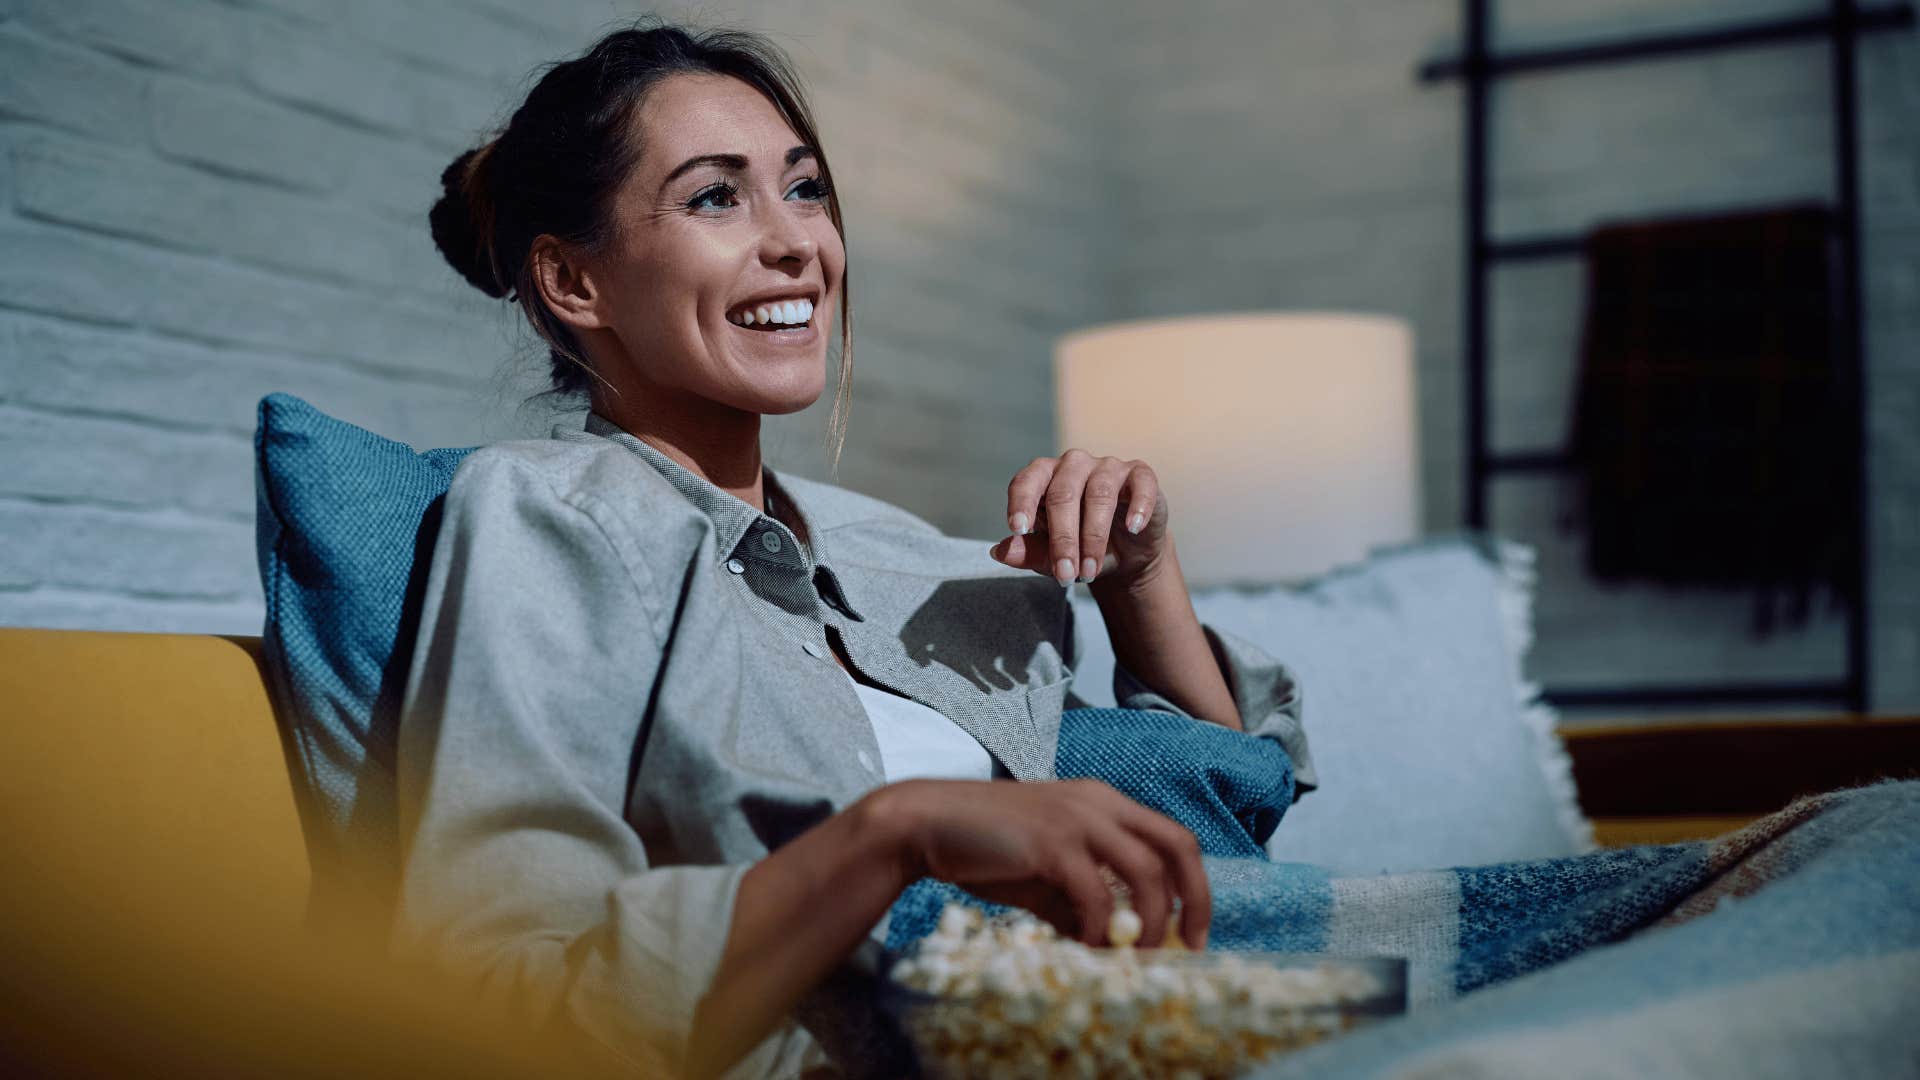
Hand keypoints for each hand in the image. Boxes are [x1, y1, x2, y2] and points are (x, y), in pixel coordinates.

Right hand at [877, 777, 1209, 948]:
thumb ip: (1081, 899)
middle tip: (1187, 944)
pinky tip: (1088, 946)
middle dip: (1195, 899)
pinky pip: (1097, 893)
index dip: (1193, 885)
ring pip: (1146, 871)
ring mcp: (1077, 818)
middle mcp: (1099, 803)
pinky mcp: (1051, 841)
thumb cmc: (985, 847)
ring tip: (1133, 954)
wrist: (928, 824)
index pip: (1172, 838)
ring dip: (1148, 922)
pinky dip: (1101, 928)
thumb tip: (1113, 942)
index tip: (1189, 930)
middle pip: (1177, 846)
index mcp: (1104, 803)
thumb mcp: (1045, 873)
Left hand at [990, 449, 1167, 585]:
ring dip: (1094, 537)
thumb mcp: (1051, 556)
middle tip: (1065, 576)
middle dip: (1063, 540)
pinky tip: (1133, 528)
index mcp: (1043, 477)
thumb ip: (1028, 552)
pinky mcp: (1140, 476)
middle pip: (1063, 495)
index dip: (1021, 503)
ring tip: (1091, 571)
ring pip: (1099, 494)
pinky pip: (1140, 484)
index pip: (1026, 482)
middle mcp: (1073, 464)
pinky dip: (1138, 506)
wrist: (1125, 554)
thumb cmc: (1079, 547)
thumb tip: (1000, 552)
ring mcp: (1108, 466)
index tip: (1018, 529)